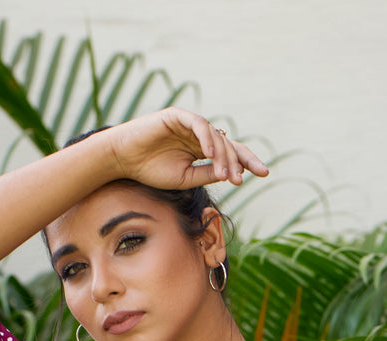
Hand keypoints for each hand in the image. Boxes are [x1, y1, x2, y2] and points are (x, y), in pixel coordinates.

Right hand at [106, 107, 267, 191]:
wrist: (123, 159)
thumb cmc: (150, 169)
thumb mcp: (185, 178)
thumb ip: (207, 174)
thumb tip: (231, 174)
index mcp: (201, 149)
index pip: (230, 153)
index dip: (247, 162)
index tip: (263, 173)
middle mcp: (199, 135)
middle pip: (228, 143)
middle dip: (240, 160)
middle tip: (243, 179)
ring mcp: (189, 124)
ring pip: (216, 136)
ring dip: (223, 157)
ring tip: (226, 176)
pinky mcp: (178, 116)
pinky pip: (199, 125)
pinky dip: (207, 139)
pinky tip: (211, 155)